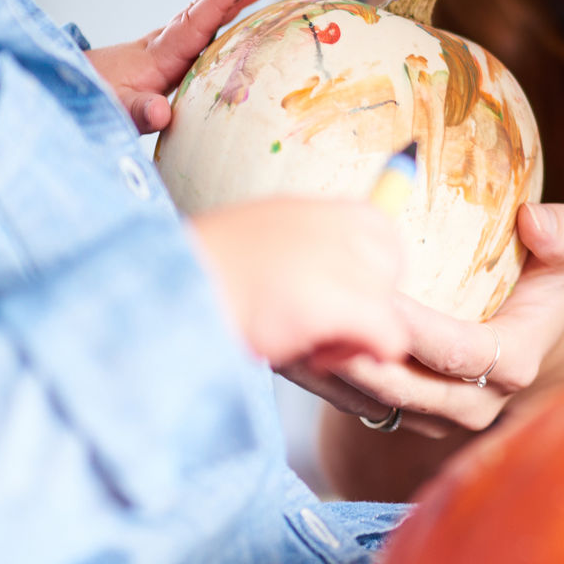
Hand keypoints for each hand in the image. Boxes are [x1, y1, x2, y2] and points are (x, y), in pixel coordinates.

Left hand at [88, 0, 264, 133]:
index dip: (216, 5)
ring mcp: (168, 47)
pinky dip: (220, 15)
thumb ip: (140, 111)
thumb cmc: (97, 100)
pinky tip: (238, 12)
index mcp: (159, 56)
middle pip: (200, 10)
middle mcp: (165, 44)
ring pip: (203, 16)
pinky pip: (200, 29)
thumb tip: (161, 112)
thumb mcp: (117, 110)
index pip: (192, 25)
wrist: (73, 89)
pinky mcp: (168, 56)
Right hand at [190, 197, 406, 370]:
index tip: (324, 293)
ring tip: (302, 338)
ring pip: (389, 312)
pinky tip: (313, 355)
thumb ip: (316, 250)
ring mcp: (347, 263)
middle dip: (361, 307)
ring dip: (351, 335)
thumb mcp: (271, 241)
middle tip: (311, 322)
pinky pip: (389, 339)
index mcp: (330, 208)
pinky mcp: (345, 304)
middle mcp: (346, 226)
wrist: (173, 292)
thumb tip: (361, 282)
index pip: (386, 243)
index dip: (363, 278)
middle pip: (391, 278)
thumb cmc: (213, 274)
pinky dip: (360, 355)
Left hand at [282, 202, 563, 437]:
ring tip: (293, 330)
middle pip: (407, 387)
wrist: (528, 330)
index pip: (458, 353)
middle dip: (360, 354)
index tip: (378, 294)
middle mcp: (474, 404)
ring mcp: (436, 418)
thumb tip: (532, 221)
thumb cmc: (543, 282)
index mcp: (513, 364)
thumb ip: (562, 233)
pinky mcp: (404, 418)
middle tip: (318, 315)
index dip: (416, 329)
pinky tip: (292, 345)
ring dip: (333, 370)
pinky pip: (358, 405)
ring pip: (375, 402)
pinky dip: (325, 379)